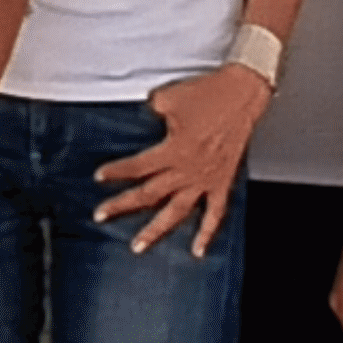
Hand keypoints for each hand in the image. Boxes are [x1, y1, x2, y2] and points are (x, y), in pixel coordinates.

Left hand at [94, 65, 266, 256]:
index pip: (138, 167)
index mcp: (174, 150)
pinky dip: (207, 233)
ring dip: (156, 230)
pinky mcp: (222, 182)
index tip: (100, 178)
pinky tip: (197, 249)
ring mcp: (206, 179)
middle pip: (149, 194)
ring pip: (177, 212)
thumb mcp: (168, 97)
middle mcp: (188, 170)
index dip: (116, 172)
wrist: (243, 93)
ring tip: (139, 245)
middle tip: (102, 215)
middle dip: (122, 205)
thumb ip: (152, 110)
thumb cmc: (209, 93)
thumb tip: (145, 116)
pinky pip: (215, 213)